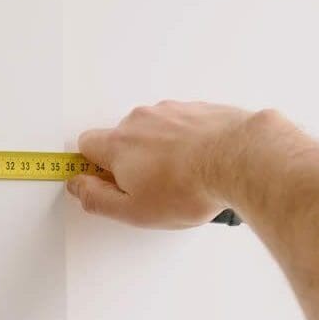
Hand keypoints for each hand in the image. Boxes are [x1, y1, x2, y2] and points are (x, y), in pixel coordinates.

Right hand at [67, 100, 252, 228]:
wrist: (240, 159)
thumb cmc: (190, 187)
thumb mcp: (133, 211)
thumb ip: (96, 199)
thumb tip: (77, 187)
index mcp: (118, 144)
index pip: (86, 145)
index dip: (93, 167)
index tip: (106, 183)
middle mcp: (140, 120)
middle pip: (121, 139)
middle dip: (130, 162)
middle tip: (151, 189)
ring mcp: (170, 111)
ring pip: (153, 132)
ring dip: (159, 152)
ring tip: (182, 178)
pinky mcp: (197, 108)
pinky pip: (181, 126)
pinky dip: (185, 142)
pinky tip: (200, 164)